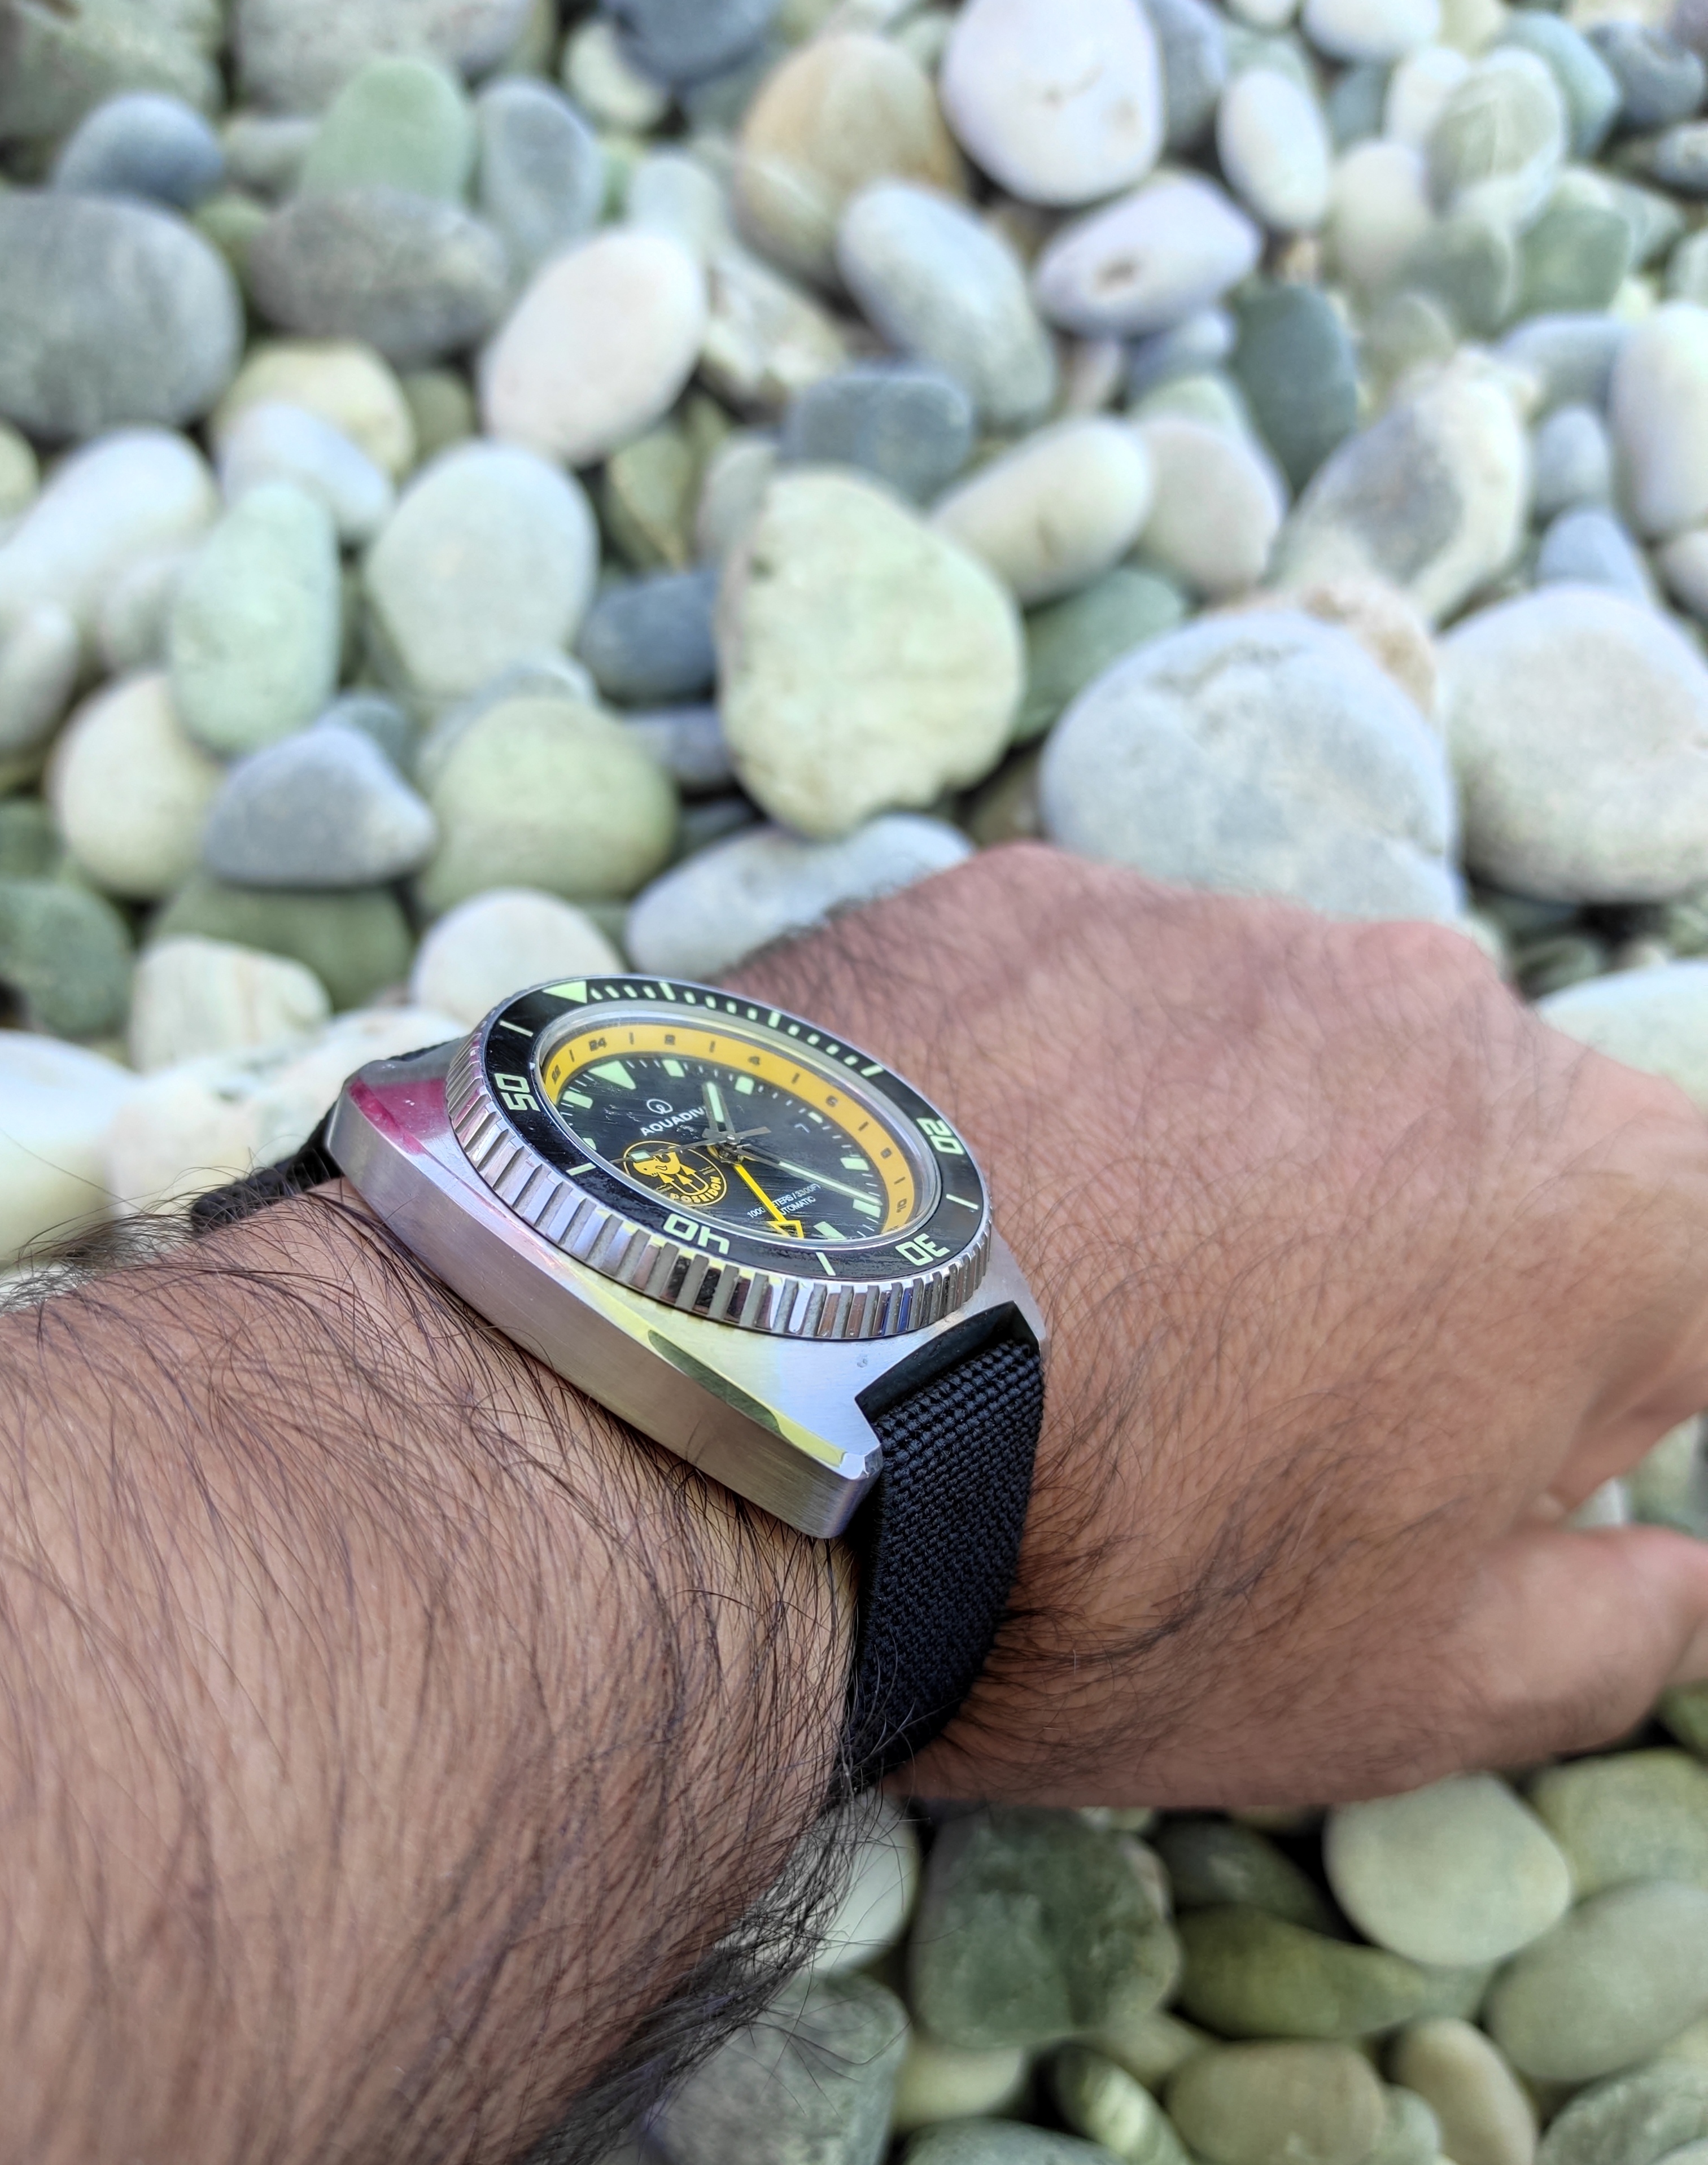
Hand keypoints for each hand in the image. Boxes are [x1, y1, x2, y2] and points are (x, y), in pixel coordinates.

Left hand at [734, 845, 1707, 1806]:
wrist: (753, 1406)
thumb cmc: (1106, 1575)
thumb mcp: (1400, 1688)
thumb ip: (1599, 1628)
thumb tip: (1674, 1582)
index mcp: (1600, 1201)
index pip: (1683, 1266)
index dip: (1581, 1376)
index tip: (1440, 1448)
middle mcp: (1443, 1010)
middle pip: (1482, 1141)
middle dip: (1405, 1257)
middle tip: (1222, 1397)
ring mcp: (1224, 921)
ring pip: (1286, 1050)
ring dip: (1223, 1157)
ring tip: (1057, 1300)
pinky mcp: (1030, 888)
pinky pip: (1097, 992)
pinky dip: (1059, 1082)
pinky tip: (945, 1209)